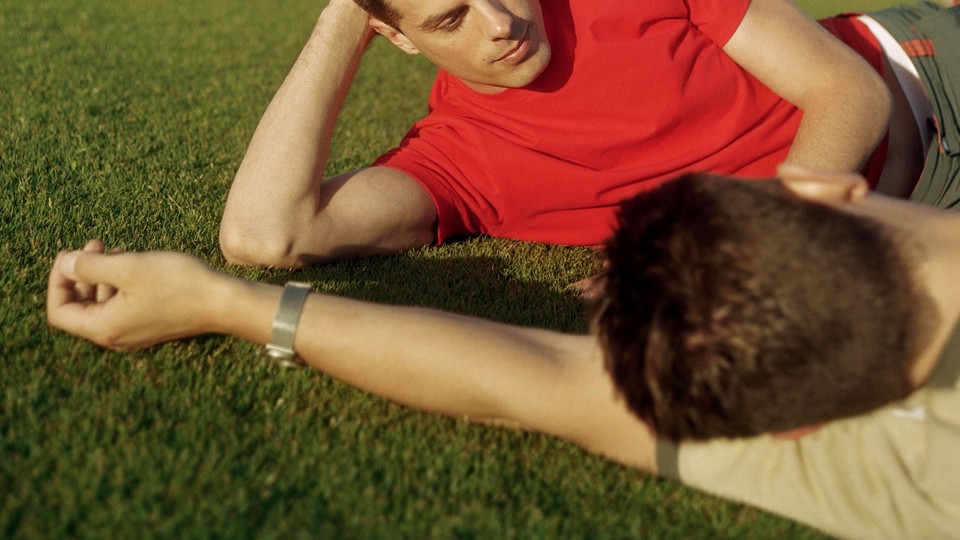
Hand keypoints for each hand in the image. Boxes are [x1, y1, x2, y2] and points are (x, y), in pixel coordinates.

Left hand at [46, 240, 224, 349]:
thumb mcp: (128, 268)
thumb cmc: (178, 285)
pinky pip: (123, 305)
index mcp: (103, 327)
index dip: (58, 280)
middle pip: (80, 307)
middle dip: (81, 273)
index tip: (71, 254)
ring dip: (102, 275)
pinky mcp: (151, 324)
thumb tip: (66, 264)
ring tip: (116, 249)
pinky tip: (134, 263)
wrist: (224, 302)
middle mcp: (115, 336)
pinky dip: (120, 284)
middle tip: (94, 243)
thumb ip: (90, 267)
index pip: (59, 310)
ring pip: (102, 304)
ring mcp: (134, 332)